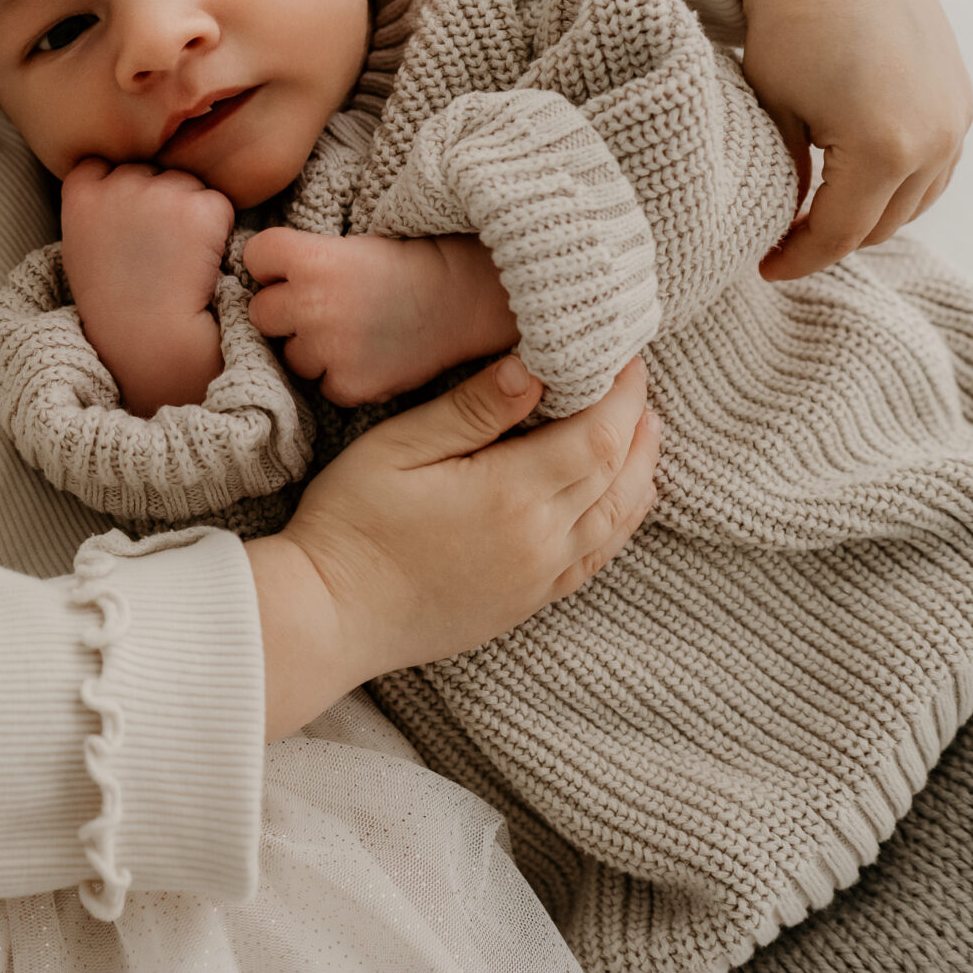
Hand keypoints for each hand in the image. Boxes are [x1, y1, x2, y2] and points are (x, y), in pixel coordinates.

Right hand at [60, 160, 235, 409]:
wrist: (148, 342)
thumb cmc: (113, 308)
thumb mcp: (80, 249)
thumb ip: (95, 208)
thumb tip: (119, 179)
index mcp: (80, 192)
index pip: (103, 166)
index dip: (117, 192)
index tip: (123, 229)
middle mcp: (118, 182)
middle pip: (151, 172)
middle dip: (158, 201)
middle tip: (154, 254)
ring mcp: (160, 192)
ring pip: (187, 186)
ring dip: (190, 214)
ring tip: (175, 263)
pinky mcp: (201, 207)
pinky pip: (218, 206)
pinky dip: (218, 232)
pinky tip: (199, 266)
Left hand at [243, 230, 514, 404]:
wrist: (463, 298)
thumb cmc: (405, 265)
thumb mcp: (348, 243)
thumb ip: (298, 258)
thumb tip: (251, 273)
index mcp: (309, 258)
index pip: (255, 258)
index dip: (274, 265)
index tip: (298, 269)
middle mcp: (312, 303)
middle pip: (261, 313)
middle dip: (285, 311)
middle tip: (326, 305)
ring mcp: (329, 348)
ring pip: (290, 355)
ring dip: (312, 348)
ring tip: (353, 331)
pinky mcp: (349, 384)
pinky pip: (323, 385)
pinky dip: (341, 376)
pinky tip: (369, 356)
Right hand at [246, 355, 658, 737]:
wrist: (330, 616)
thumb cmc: (352, 523)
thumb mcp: (398, 448)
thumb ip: (471, 410)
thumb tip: (532, 369)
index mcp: (512, 494)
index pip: (600, 434)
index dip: (622, 392)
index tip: (621, 357)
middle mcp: (541, 540)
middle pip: (620, 473)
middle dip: (636, 421)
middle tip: (633, 381)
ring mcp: (540, 578)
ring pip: (619, 518)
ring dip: (639, 468)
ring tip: (642, 428)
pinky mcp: (529, 602)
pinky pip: (598, 557)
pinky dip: (622, 520)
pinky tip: (621, 498)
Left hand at [714, 0, 972, 278]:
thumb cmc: (783, 26)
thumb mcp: (774, 111)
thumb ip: (790, 177)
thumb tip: (798, 220)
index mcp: (884, 148)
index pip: (839, 235)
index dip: (798, 259)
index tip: (763, 267)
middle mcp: (935, 138)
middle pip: (882, 225)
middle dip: (832, 240)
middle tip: (785, 243)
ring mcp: (955, 116)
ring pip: (915, 200)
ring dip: (870, 214)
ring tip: (818, 213)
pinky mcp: (960, 95)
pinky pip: (935, 165)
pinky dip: (900, 183)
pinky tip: (857, 179)